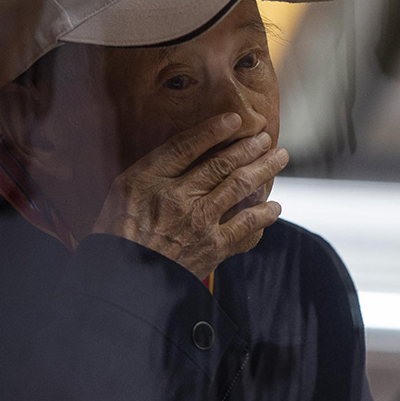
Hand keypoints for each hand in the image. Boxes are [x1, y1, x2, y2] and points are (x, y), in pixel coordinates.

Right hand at [90, 113, 288, 278]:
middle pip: (220, 164)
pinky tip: (274, 207)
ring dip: (264, 170)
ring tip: (279, 158)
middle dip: (249, 148)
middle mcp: (176, 198)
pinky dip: (264, 214)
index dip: (213, 130)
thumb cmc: (120, 234)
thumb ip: (153, 171)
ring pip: (240, 187)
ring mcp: (198, 223)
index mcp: (148, 181)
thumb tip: (188, 148)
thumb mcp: (123, 193)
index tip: (235, 119)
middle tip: (267, 137)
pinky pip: (247, 225)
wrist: (124, 280)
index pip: (185, 146)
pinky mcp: (213, 247)